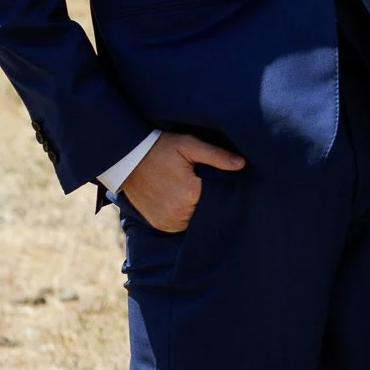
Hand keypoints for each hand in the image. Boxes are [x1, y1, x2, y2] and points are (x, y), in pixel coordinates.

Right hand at [122, 132, 244, 232]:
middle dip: (207, 200)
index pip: (217, 199)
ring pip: (193, 219)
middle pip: (205, 210)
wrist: (128, 158)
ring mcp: (168, 221)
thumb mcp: (189, 145)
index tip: (216, 180)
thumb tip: (241, 164)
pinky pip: (179, 225)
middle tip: (201, 183)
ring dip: (194, 209)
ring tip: (189, 190)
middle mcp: (179, 213)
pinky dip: (182, 215)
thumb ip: (216, 156)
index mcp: (190, 194)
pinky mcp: (159, 225)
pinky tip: (180, 199)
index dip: (219, 190)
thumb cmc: (162, 148)